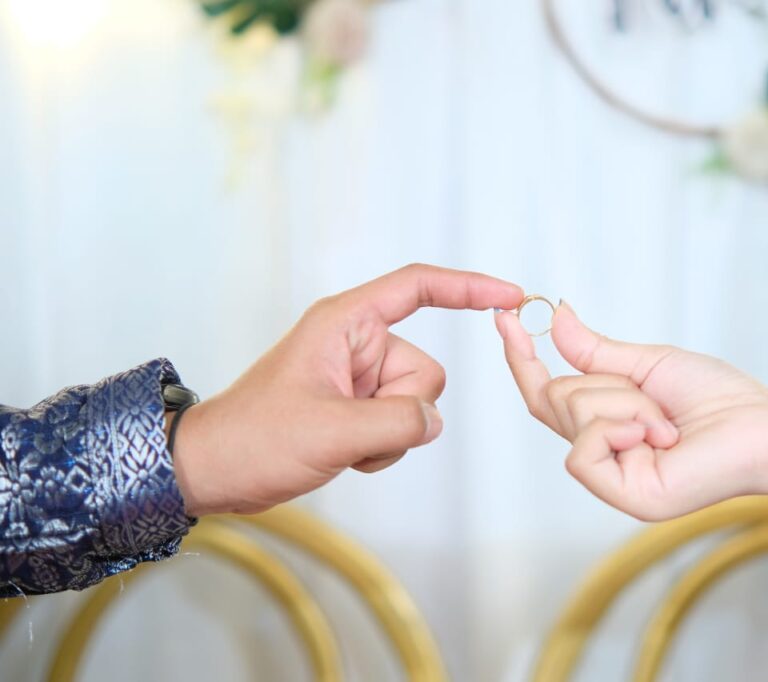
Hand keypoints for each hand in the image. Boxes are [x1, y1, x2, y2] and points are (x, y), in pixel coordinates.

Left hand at [172, 264, 522, 516]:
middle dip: (401, 411)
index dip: (468, 287)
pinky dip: (381, 448)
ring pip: (415, 405)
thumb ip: (398, 421)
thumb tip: (432, 420)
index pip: (417, 288)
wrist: (212, 472)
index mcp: (345, 324)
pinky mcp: (356, 407)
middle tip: (351, 429)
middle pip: (425, 370)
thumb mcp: (332, 430)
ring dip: (388, 436)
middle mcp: (357, 344)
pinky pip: (400, 425)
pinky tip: (344, 454)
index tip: (509, 296)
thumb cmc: (254, 438)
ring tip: (340, 444)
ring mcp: (358, 378)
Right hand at [497, 302, 767, 521]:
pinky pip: (584, 452)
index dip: (523, 357)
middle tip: (654, 400)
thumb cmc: (717, 397)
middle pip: (555, 399)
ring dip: (623, 405)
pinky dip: (619, 428)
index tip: (505, 317)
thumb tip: (557, 317)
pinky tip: (657, 436)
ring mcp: (611, 479)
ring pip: (572, 420)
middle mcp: (603, 453)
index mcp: (604, 424)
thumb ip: (594, 352)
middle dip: (602, 383)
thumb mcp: (646, 364)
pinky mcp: (624, 497)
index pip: (546, 393)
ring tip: (666, 423)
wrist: (764, 426)